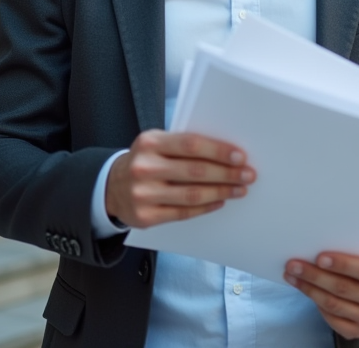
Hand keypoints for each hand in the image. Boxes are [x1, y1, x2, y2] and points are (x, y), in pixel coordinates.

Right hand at [105, 130, 255, 228]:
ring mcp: (143, 194)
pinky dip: (205, 207)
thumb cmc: (144, 161)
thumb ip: (182, 145)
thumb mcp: (155, 144)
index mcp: (150, 143)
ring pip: (192, 194)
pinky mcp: (146, 216)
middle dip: (226, 173)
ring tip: (239, 189)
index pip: (190, 144)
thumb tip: (225, 152)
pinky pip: (183, 212)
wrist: (111, 187)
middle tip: (247, 174)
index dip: (218, 150)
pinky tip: (219, 202)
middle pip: (195, 171)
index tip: (240, 156)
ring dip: (221, 192)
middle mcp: (144, 167)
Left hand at [284, 251, 358, 339]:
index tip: (320, 257)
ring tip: (294, 276)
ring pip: (334, 305)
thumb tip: (323, 248)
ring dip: (310, 289)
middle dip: (315, 276)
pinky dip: (318, 306)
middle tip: (294, 265)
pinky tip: (309, 292)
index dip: (343, 264)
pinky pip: (334, 320)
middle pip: (345, 289)